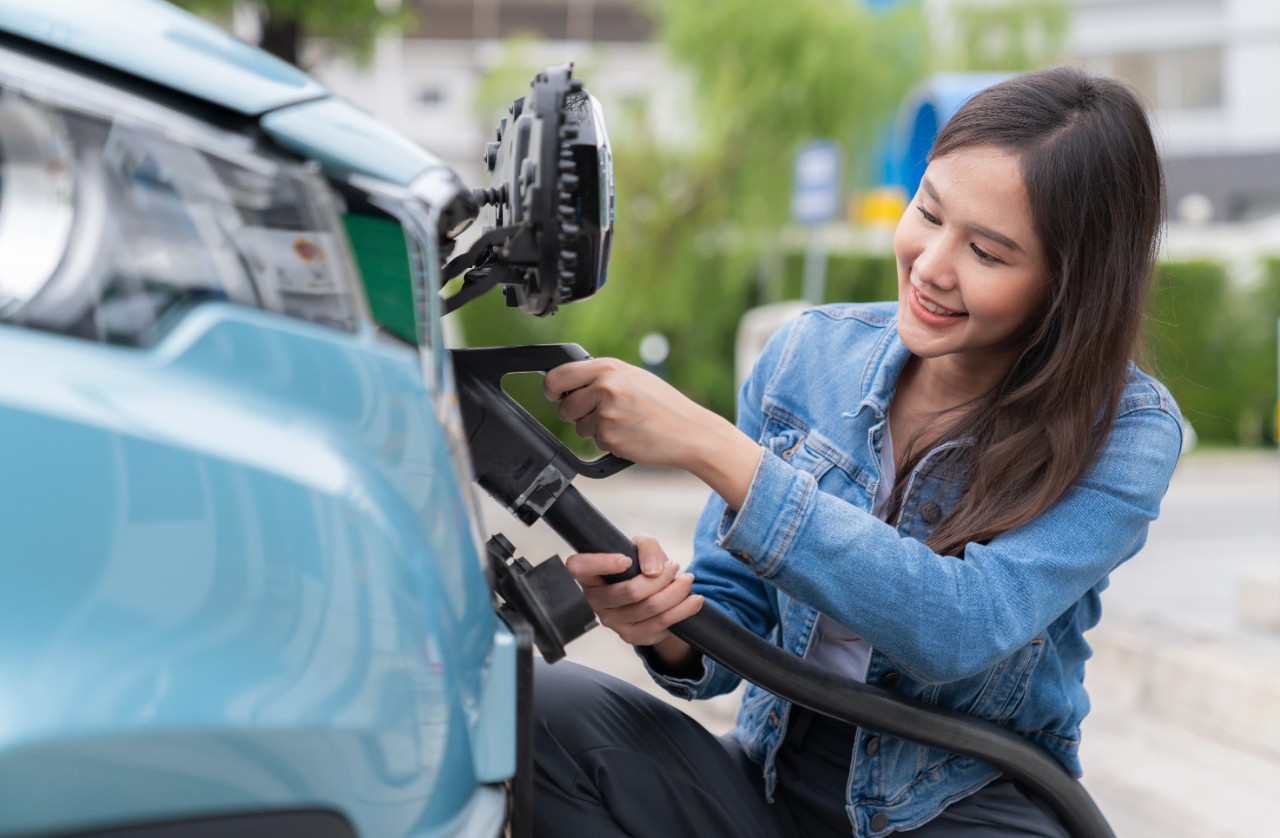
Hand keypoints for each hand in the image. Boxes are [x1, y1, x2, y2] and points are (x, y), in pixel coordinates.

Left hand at [544, 358, 710, 468]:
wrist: (690, 432)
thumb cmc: (665, 406)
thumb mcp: (635, 379)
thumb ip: (603, 377)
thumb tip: (570, 383)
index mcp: (609, 368)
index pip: (559, 375)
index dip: (551, 388)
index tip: (553, 394)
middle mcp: (604, 387)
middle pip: (564, 407)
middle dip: (576, 415)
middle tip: (599, 414)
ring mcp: (606, 413)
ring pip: (579, 427)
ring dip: (596, 430)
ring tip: (625, 423)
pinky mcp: (609, 436)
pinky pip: (596, 443)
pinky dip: (610, 442)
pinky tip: (631, 435)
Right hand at [565, 535, 703, 647]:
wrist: (653, 596)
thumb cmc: (641, 567)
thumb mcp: (642, 547)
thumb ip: (646, 546)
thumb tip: (653, 570)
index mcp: (590, 575)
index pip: (578, 567)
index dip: (601, 563)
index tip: (627, 560)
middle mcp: (596, 600)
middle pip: (629, 591)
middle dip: (661, 578)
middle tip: (675, 567)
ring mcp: (612, 621)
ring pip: (649, 607)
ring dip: (675, 591)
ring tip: (688, 580)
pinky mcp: (631, 636)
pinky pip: (661, 623)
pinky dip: (683, 609)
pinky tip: (694, 600)